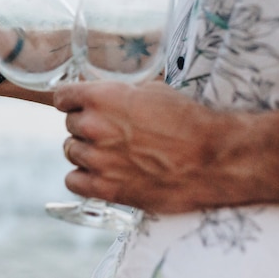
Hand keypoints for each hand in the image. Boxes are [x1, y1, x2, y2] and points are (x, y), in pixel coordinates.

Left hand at [53, 80, 247, 213]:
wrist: (215, 158)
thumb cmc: (189, 121)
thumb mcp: (153, 91)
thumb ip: (120, 93)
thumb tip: (104, 95)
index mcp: (102, 97)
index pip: (63, 96)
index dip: (71, 100)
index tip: (77, 105)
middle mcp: (94, 126)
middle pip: (70, 124)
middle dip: (86, 126)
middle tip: (109, 131)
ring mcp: (97, 159)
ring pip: (70, 151)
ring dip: (85, 151)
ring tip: (110, 153)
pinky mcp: (106, 188)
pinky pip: (73, 181)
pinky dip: (83, 178)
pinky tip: (99, 174)